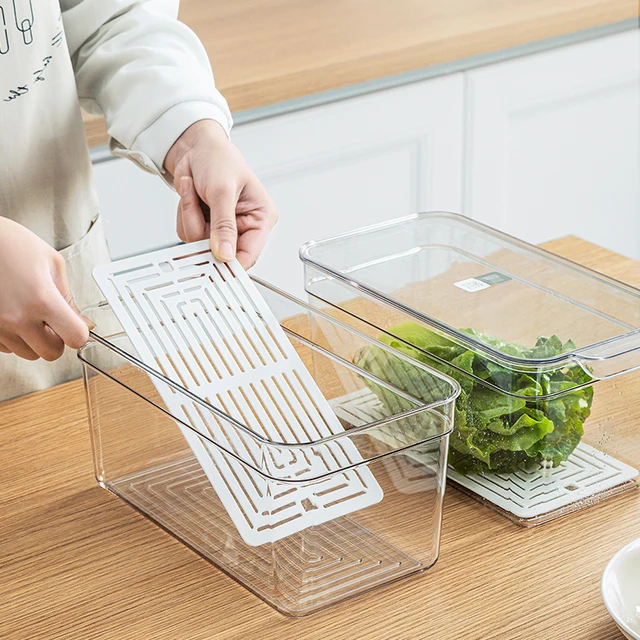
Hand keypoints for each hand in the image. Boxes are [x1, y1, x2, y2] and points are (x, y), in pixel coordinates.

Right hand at [0, 217, 91, 360]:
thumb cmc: (10, 244)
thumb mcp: (51, 263)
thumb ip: (69, 297)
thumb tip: (84, 323)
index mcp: (41, 299)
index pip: (75, 337)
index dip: (79, 332)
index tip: (76, 325)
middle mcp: (18, 318)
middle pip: (51, 353)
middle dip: (57, 340)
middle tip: (53, 320)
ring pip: (29, 353)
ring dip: (34, 340)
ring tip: (30, 314)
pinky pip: (7, 348)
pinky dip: (15, 337)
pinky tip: (13, 315)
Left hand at [164, 120, 277, 269]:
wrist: (195, 147)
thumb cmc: (219, 159)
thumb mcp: (223, 191)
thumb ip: (224, 225)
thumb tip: (226, 254)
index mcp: (260, 218)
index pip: (249, 254)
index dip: (232, 262)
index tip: (215, 262)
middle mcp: (243, 226)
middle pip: (222, 253)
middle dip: (205, 231)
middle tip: (200, 209)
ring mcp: (222, 228)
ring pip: (200, 244)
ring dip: (192, 219)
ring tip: (196, 193)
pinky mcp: (205, 225)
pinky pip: (188, 234)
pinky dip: (185, 215)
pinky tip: (191, 196)